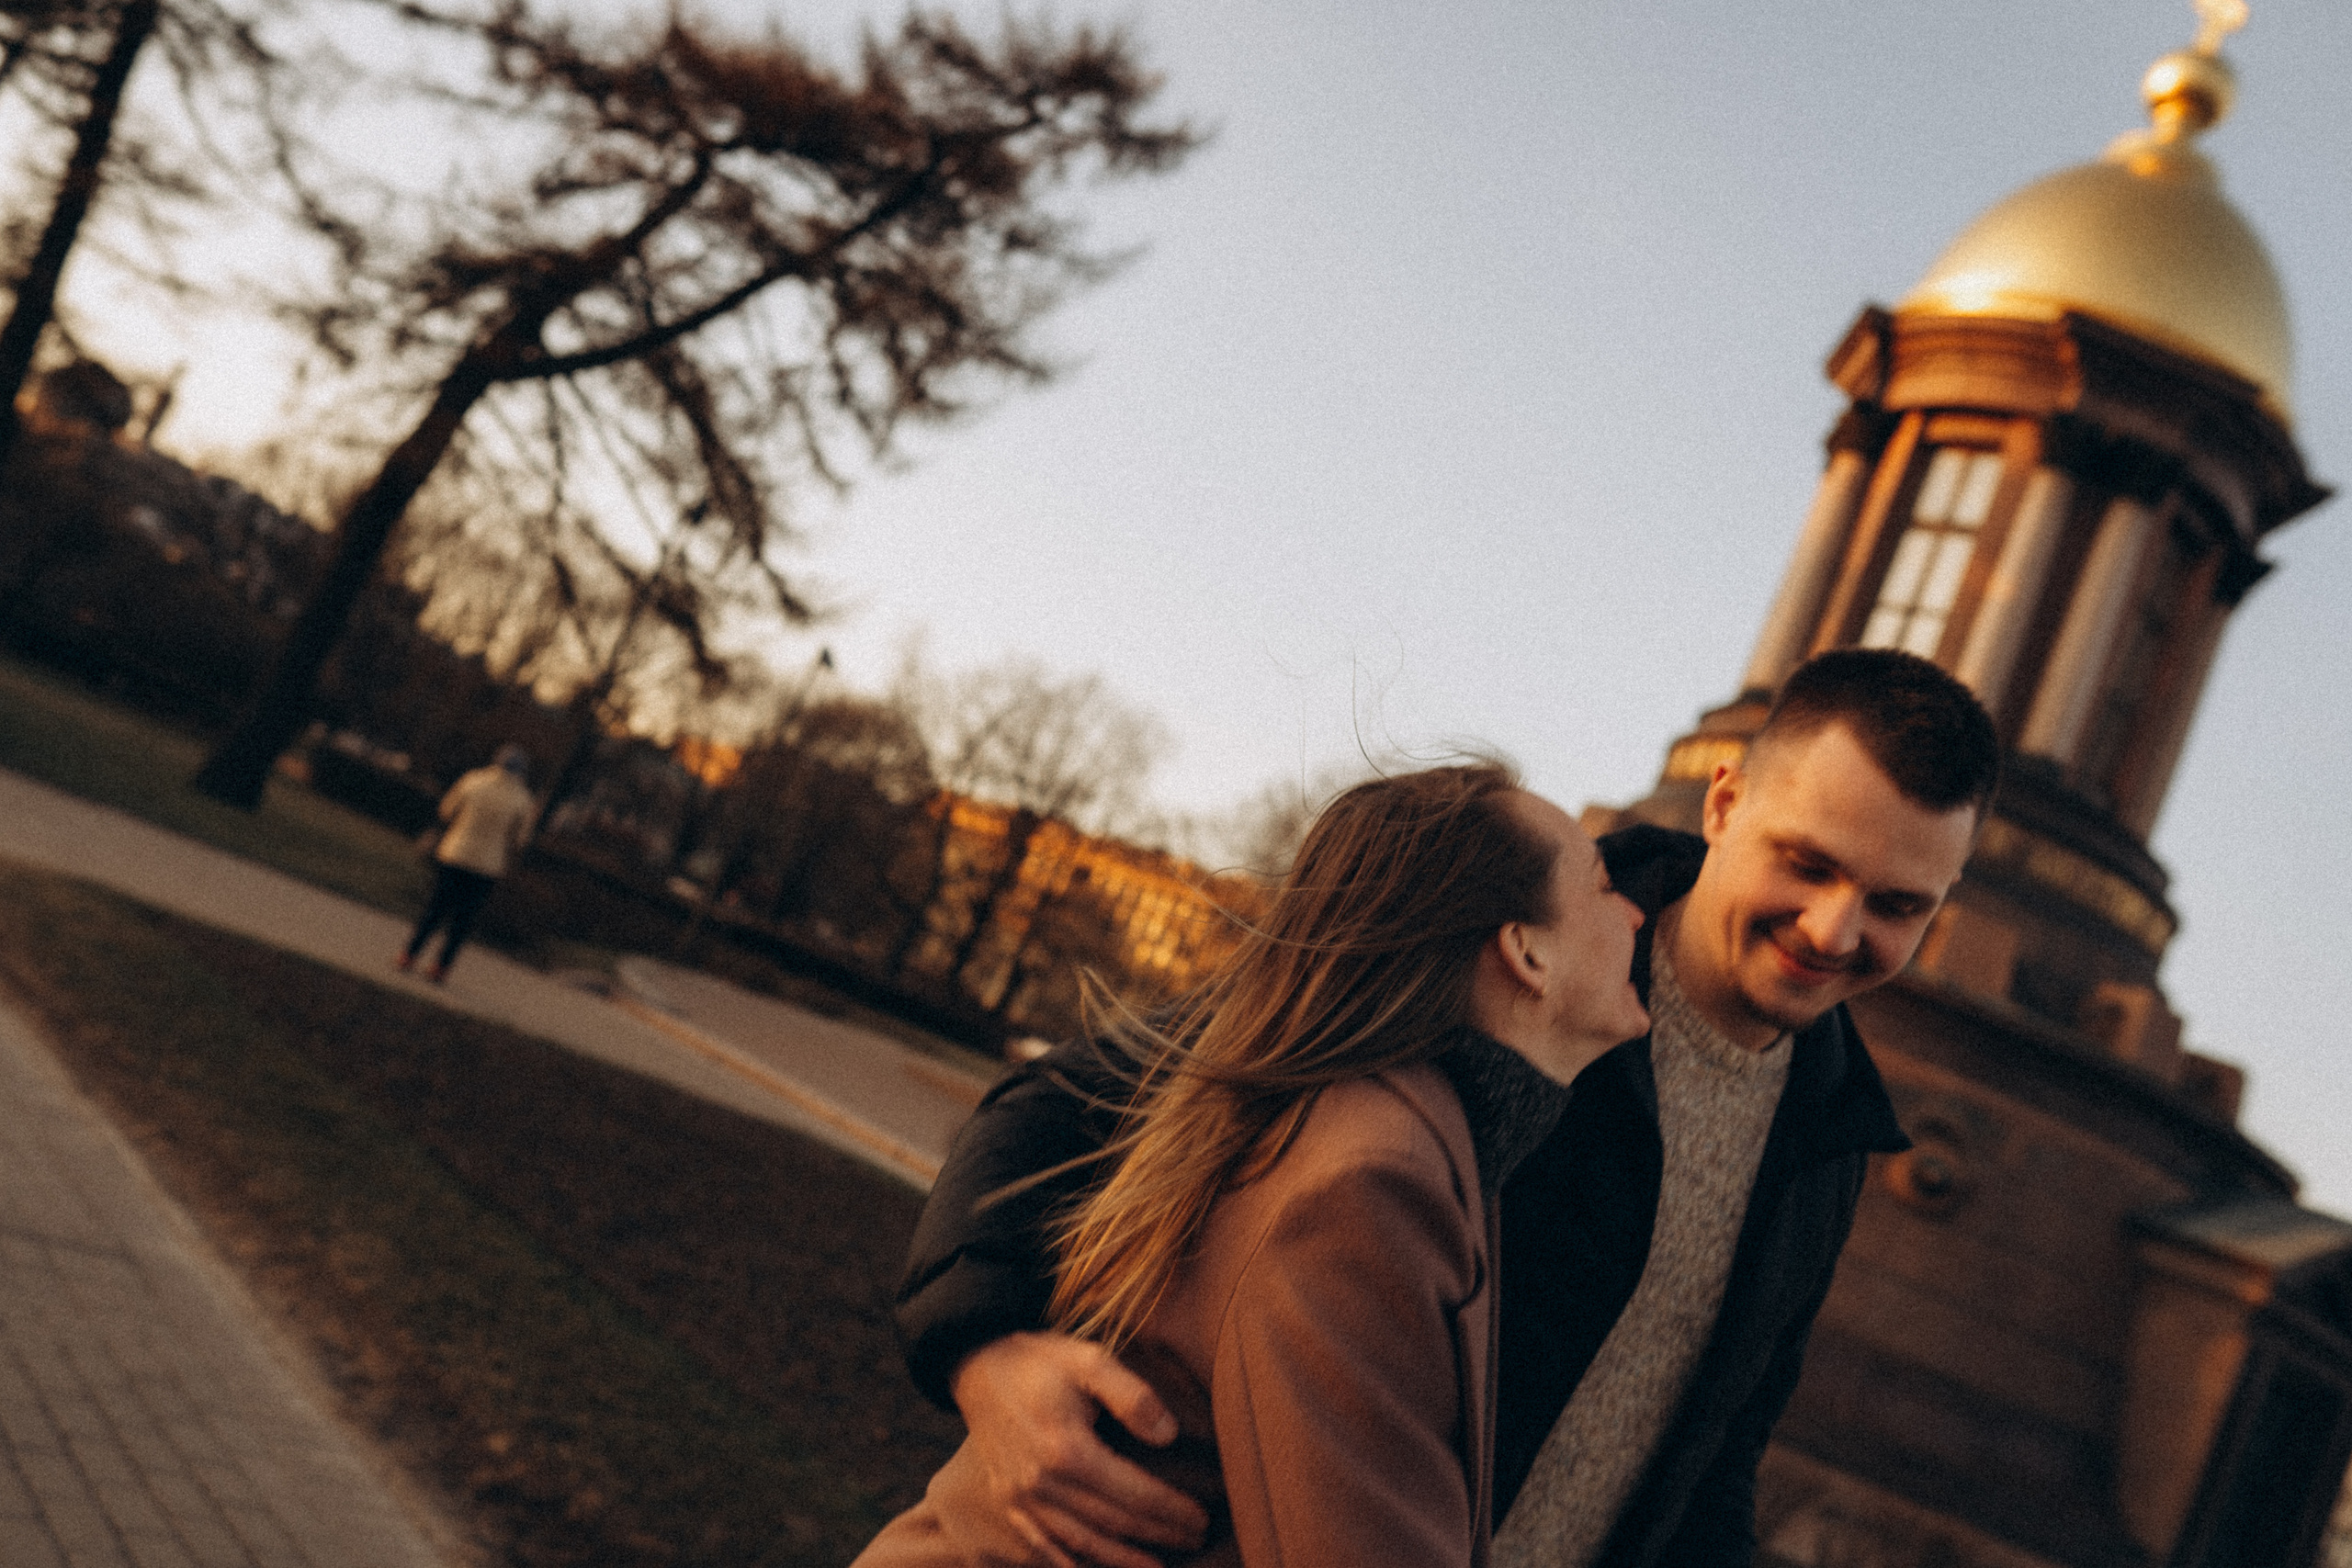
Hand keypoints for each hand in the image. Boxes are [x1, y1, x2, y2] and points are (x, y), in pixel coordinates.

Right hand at [946, 1332, 1209, 1567]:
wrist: (979, 1366)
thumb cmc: (1040, 1361)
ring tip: (1157, 1566)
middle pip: (1112, 1523)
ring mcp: (1019, 1499)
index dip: (1171, 1510)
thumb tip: (1169, 1436)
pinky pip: (1043, 1546)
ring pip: (1080, 1544)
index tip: (1200, 1518)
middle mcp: (1041, 1484)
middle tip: (1194, 1540)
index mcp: (1067, 1450)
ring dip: (1121, 1561)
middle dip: (1157, 1536)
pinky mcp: (1007, 1503)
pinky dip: (1070, 1564)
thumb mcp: (1090, 1359)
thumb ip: (1133, 1396)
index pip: (1133, 1493)